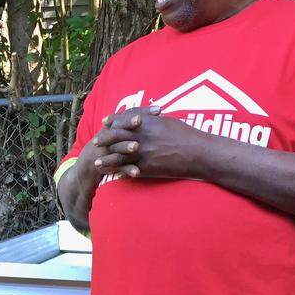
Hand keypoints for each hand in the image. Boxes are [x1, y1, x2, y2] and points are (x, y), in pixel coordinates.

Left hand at [90, 106, 212, 179]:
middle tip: (95, 142)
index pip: (124, 119)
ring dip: (106, 160)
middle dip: (104, 139)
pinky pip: (129, 171)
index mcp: (147, 123)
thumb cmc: (188, 135)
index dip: (113, 121)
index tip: (105, 122)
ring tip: (97, 163)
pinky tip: (114, 176)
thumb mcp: (169, 122)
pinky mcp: (147, 168)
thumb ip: (154, 121)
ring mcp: (143, 153)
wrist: (198, 152)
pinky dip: (120, 173)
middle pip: (116, 137)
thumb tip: (147, 118)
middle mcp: (141, 137)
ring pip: (118, 156)